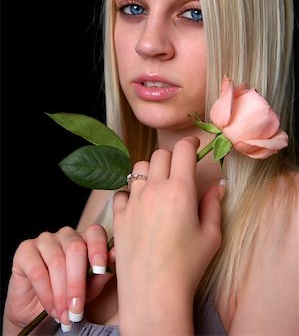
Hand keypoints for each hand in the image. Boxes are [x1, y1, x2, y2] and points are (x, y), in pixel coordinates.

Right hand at [3, 224, 113, 333]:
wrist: (37, 311)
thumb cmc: (68, 295)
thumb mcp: (88, 289)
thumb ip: (99, 276)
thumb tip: (112, 261)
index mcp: (85, 238)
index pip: (95, 233)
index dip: (99, 249)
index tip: (100, 270)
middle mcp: (66, 235)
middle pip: (76, 248)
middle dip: (77, 282)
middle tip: (77, 309)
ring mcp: (45, 240)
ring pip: (57, 261)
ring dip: (61, 293)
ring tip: (65, 315)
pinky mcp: (25, 250)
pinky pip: (37, 270)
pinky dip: (45, 293)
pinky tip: (51, 308)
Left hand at [113, 136, 223, 334]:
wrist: (154, 292)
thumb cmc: (187, 266)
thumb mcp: (211, 236)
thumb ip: (213, 206)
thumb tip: (218, 187)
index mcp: (180, 190)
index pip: (182, 151)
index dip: (190, 144)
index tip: (193, 146)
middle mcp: (154, 189)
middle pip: (159, 155)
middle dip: (171, 157)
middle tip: (178, 169)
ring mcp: (133, 201)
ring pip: (138, 168)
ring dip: (150, 171)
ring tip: (157, 185)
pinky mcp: (119, 216)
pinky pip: (122, 192)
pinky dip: (131, 192)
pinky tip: (139, 205)